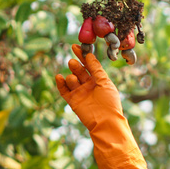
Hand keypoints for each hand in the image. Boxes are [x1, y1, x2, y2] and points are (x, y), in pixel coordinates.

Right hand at [54, 45, 149, 168]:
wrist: (106, 123)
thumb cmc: (110, 103)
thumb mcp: (105, 83)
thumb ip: (97, 69)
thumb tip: (89, 56)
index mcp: (100, 80)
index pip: (89, 65)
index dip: (83, 55)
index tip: (76, 46)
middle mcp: (89, 86)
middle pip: (79, 71)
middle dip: (76, 65)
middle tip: (73, 62)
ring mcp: (81, 93)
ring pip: (72, 79)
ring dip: (71, 76)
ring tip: (74, 78)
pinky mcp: (73, 101)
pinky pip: (64, 90)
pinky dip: (60, 83)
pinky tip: (59, 77)